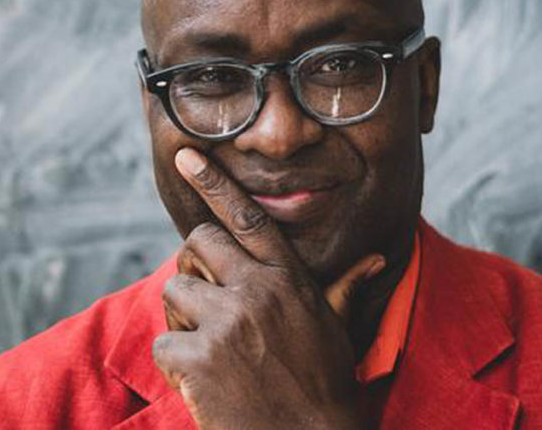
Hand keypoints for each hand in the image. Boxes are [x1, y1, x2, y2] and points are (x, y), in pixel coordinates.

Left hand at [152, 148, 384, 428]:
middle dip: (194, 265)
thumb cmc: (325, 386)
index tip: (186, 154)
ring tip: (210, 349)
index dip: (215, 182)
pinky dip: (176, 363)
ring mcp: (227, 322)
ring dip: (182, 318)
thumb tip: (377, 257)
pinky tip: (204, 382)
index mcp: (290, 281)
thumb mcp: (337, 330)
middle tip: (204, 300)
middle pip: (198, 242)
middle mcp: (258, 291)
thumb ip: (346, 287)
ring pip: (174, 289)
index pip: (249, 218)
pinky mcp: (199, 357)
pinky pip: (164, 341)